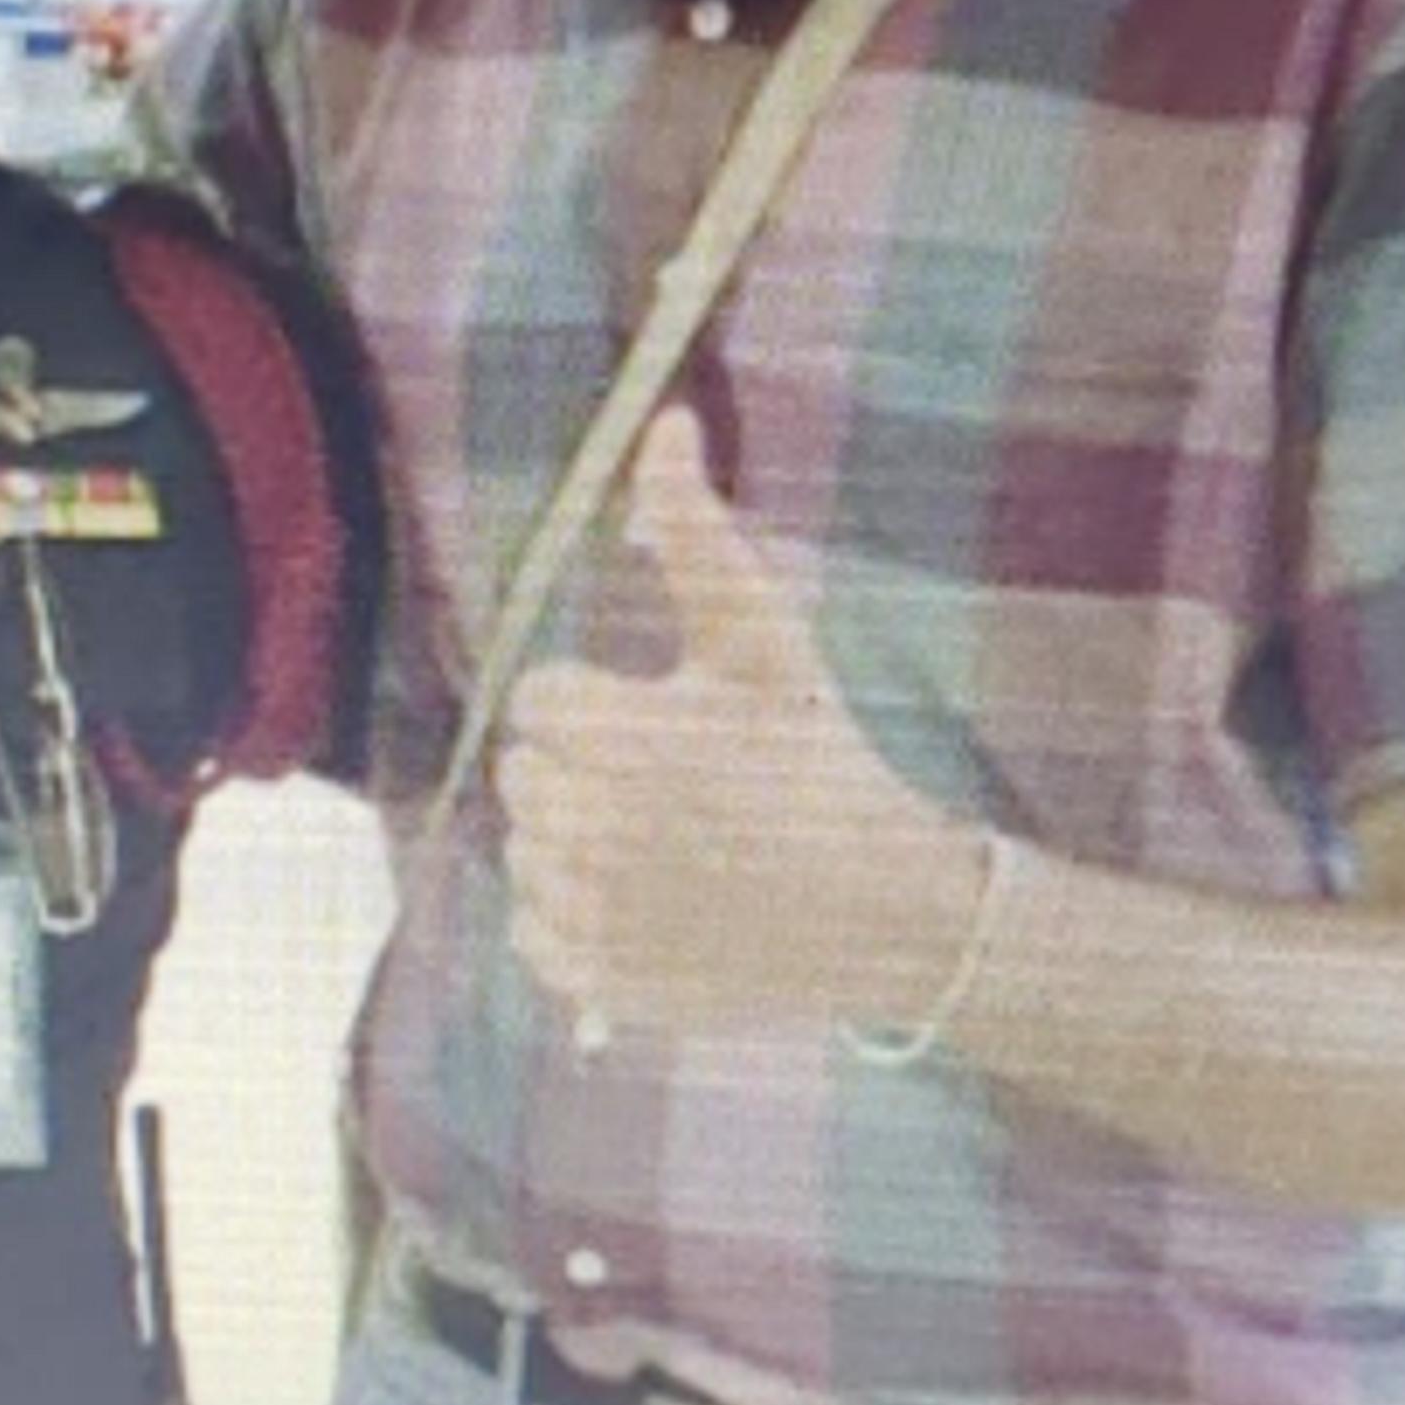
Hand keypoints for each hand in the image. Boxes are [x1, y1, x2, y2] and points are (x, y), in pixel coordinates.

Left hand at [496, 412, 980, 1040]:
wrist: (879, 908)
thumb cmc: (814, 755)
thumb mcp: (761, 637)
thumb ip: (694, 532)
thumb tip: (662, 422)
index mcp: (623, 737)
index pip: (539, 698)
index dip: (604, 705)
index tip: (671, 726)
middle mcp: (594, 830)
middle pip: (524, 773)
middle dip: (586, 769)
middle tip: (673, 785)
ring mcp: (591, 914)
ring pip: (524, 850)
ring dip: (578, 841)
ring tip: (667, 845)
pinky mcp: (594, 982)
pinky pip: (530, 930)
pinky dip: (574, 918)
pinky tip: (647, 902)